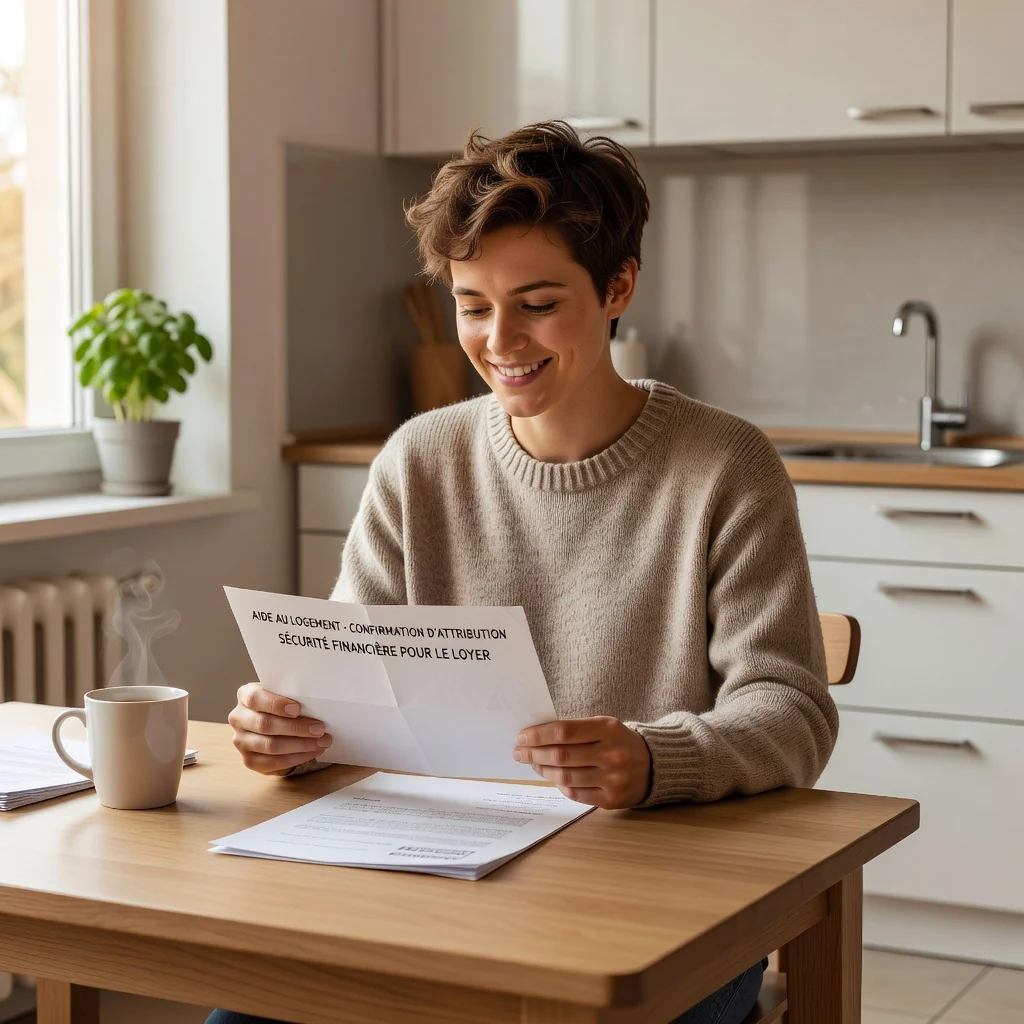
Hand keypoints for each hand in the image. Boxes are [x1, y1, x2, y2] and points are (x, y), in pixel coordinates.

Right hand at [229, 683, 332, 775]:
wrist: (272, 724)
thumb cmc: (282, 705)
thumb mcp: (284, 695)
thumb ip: (292, 696)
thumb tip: (316, 705)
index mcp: (245, 696)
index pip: (256, 698)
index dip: (276, 704)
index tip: (297, 709)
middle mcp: (238, 718)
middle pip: (265, 724)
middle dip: (296, 728)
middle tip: (320, 729)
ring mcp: (241, 741)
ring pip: (270, 745)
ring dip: (300, 745)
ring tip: (322, 742)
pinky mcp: (248, 760)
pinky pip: (273, 762)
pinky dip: (296, 758)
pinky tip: (312, 752)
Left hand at [513, 716, 651, 808]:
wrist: (653, 765)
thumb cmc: (619, 741)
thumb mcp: (603, 726)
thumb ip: (575, 730)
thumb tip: (536, 737)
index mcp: (608, 729)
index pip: (563, 731)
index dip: (538, 735)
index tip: (522, 736)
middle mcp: (612, 754)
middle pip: (561, 756)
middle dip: (534, 753)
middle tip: (519, 752)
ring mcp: (613, 779)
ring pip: (565, 777)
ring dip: (543, 770)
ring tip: (534, 763)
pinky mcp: (611, 800)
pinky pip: (576, 794)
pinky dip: (560, 786)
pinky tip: (554, 777)